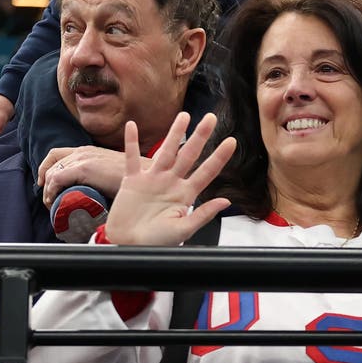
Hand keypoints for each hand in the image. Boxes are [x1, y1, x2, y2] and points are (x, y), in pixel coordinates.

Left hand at [38, 146, 152, 205]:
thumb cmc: (131, 178)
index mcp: (88, 150)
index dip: (46, 168)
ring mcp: (83, 159)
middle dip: (45, 182)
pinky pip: (57, 179)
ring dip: (47, 190)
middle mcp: (83, 152)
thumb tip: (89, 191)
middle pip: (51, 164)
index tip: (45, 184)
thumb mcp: (109, 172)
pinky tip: (54, 202)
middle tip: (49, 199)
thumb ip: (97, 176)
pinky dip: (51, 192)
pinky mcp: (84, 169)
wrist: (144, 174)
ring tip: (52, 204)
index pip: (56, 154)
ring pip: (52, 173)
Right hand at [103, 112, 235, 245]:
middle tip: (211, 118)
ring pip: (165, 151)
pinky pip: (131, 158)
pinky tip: (132, 126)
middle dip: (200, 136)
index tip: (232, 141)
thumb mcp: (183, 230)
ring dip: (174, 133)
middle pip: (189, 154)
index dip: (219, 157)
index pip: (207, 171)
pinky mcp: (132, 181)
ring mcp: (152, 180)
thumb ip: (203, 215)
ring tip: (184, 116)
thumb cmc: (156, 242)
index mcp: (186, 194)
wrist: (129, 247)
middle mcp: (171, 182)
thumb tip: (226, 202)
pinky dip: (130, 142)